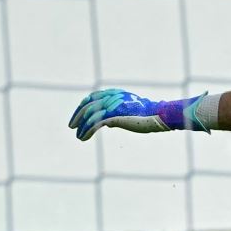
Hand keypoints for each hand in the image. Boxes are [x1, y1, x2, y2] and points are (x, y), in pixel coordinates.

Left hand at [69, 88, 192, 140]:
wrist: (158, 115)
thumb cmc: (148, 115)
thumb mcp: (129, 112)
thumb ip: (116, 114)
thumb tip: (107, 123)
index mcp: (114, 93)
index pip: (92, 98)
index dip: (83, 107)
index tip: (78, 117)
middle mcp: (111, 96)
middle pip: (87, 104)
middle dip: (77, 116)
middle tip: (72, 126)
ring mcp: (112, 104)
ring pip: (89, 114)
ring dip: (82, 126)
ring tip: (79, 136)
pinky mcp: (113, 114)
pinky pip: (94, 123)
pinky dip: (87, 130)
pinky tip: (83, 137)